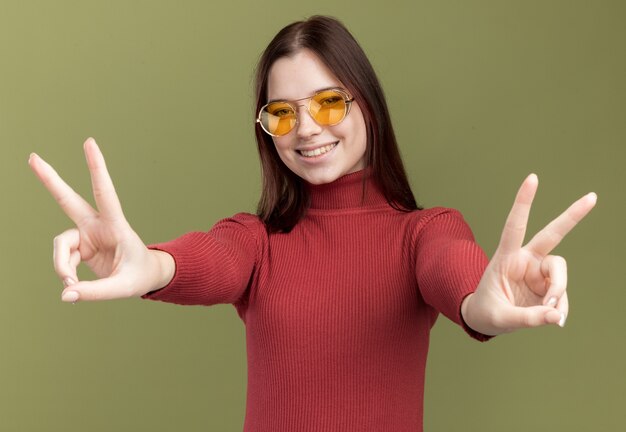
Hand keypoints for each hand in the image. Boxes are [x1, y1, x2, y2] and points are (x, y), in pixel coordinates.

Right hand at [29, 138, 173, 301]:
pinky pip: (62, 258)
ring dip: (61, 265)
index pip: (105, 192)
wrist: (145, 276)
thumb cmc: (139, 275)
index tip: (89, 142)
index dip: (96, 168)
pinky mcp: (80, 246)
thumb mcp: (124, 287)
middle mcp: (98, 225)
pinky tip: (73, 285)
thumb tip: (65, 294)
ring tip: (70, 284)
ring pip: (60, 244)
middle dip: (50, 180)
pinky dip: (64, 273)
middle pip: (68, 200)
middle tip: (32, 157)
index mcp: (116, 225)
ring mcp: (86, 234)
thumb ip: (95, 292)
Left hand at [461, 174, 596, 335]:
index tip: (533, 178)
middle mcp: (525, 259)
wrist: (487, 320)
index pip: (514, 226)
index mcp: (506, 258)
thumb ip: (526, 318)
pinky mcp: (548, 285)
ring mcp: (539, 272)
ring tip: (550, 315)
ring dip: (558, 293)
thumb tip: (555, 315)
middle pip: (552, 234)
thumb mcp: (498, 318)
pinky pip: (562, 295)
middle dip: (572, 216)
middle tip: (592, 197)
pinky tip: (553, 319)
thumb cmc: (486, 312)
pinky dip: (559, 309)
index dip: (523, 202)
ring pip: (560, 274)